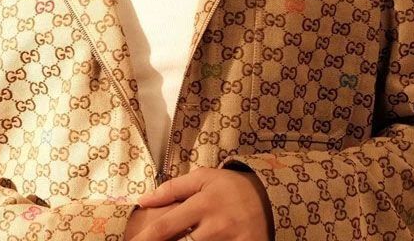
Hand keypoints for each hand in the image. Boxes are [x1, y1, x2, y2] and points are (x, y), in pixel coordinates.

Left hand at [129, 168, 271, 240]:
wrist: (270, 197)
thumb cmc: (230, 187)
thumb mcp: (202, 178)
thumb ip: (171, 189)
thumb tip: (142, 200)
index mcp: (202, 204)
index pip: (166, 226)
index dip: (145, 238)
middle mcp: (216, 225)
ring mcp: (231, 240)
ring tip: (181, 240)